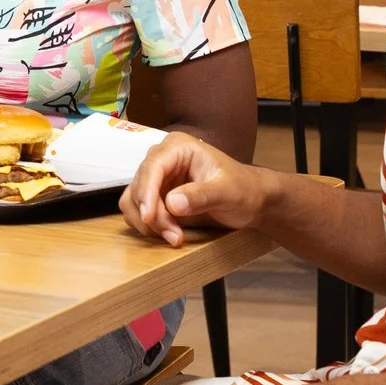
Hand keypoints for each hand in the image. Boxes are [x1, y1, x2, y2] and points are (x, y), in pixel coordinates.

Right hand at [120, 132, 281, 245]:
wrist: (251, 201)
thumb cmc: (243, 189)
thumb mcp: (227, 192)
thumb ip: (202, 195)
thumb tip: (172, 203)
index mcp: (178, 147)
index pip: (152, 166)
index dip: (147, 192)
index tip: (150, 217)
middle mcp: (162, 159)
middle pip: (140, 186)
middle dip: (153, 214)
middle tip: (174, 236)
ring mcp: (157, 178)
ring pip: (135, 201)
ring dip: (150, 223)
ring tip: (176, 237)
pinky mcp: (156, 196)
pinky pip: (139, 211)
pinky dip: (150, 227)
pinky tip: (171, 233)